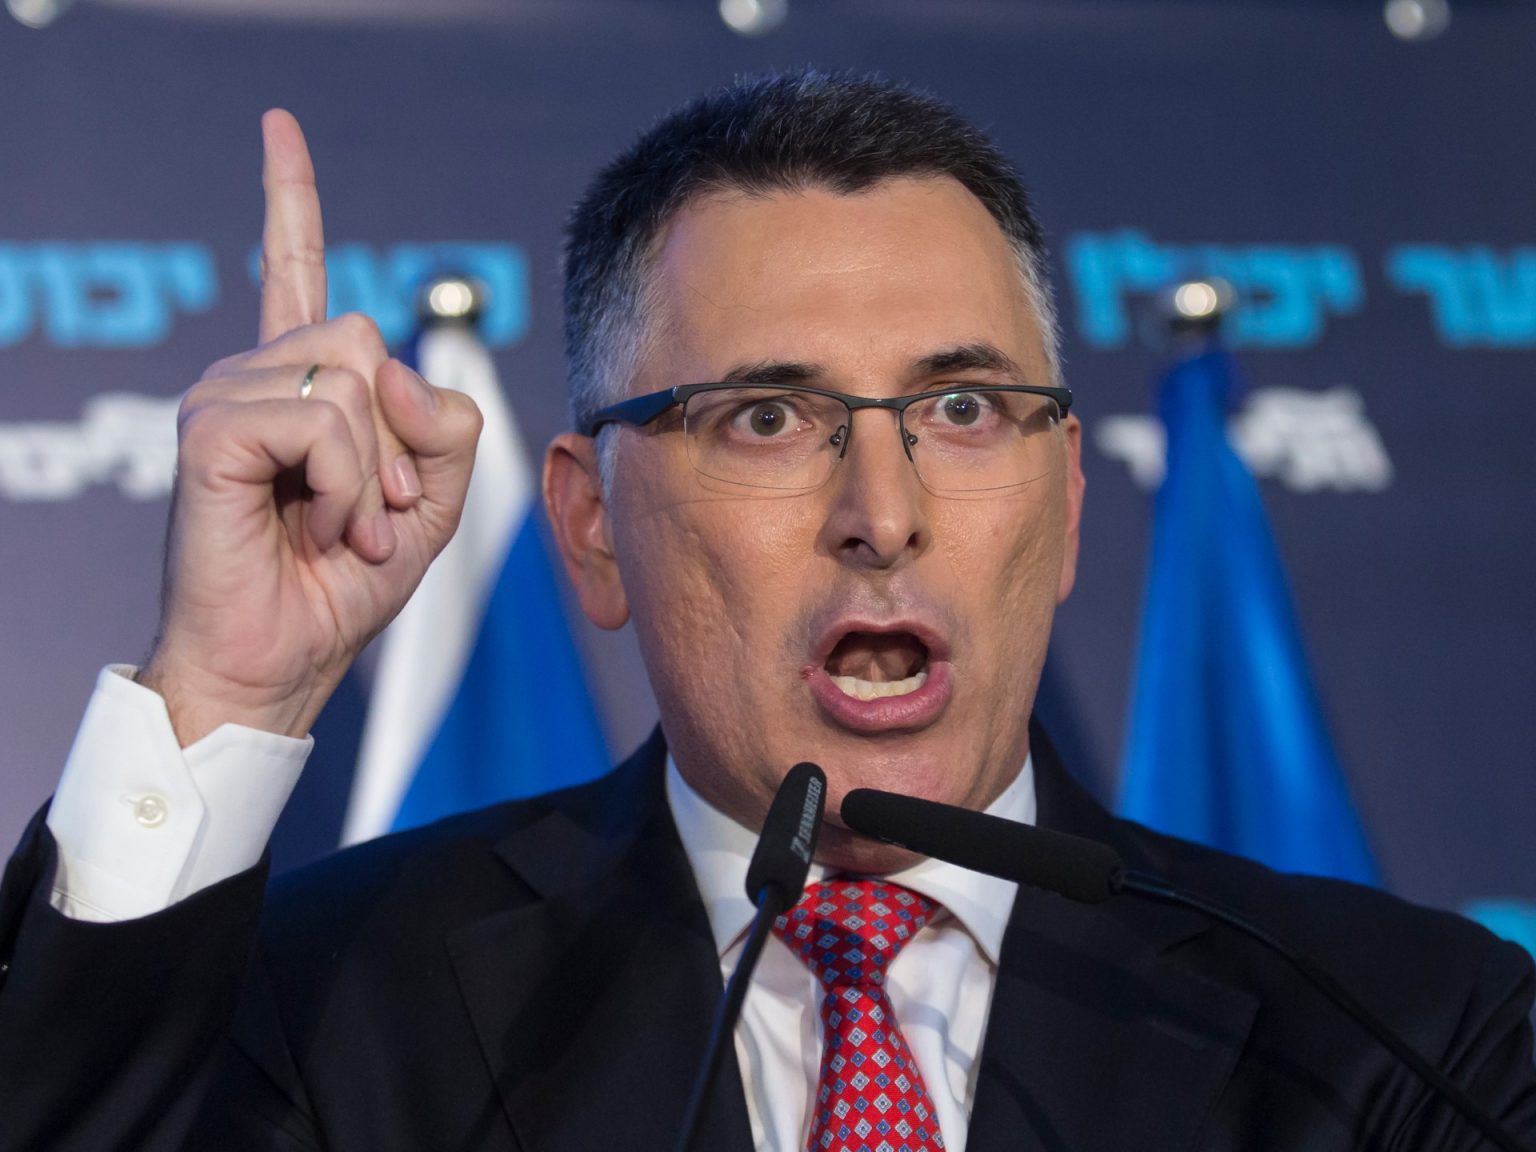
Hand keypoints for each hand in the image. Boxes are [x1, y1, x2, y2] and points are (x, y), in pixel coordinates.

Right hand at [138, 110, 481, 744]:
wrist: (284, 659)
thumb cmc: (342, 585)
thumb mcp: (428, 502)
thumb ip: (443, 426)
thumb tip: (395, 368)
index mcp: (299, 387)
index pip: (295, 273)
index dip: (290, 199)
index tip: (278, 126)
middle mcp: (254, 376)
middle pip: (364, 336)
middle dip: (398, 437)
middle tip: (374, 508)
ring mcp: (224, 397)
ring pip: (349, 377)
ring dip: (371, 472)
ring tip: (338, 526)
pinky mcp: (209, 430)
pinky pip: (321, 418)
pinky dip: (343, 482)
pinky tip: (313, 525)